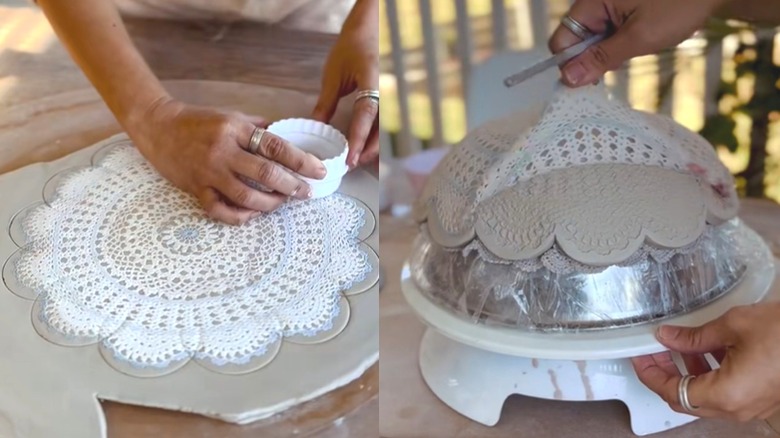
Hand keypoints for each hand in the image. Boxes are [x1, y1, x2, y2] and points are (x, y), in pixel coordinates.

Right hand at [130, 98, 326, 224]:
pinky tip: (252, 215)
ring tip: (282, 202)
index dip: (301, 160)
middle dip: (291, 185)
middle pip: (265, 173)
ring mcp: (209, 172)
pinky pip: (220, 210)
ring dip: (270, 204)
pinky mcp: (196, 188)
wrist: (158, 127)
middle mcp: (223, 150)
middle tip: (305, 191)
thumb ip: (258, 127)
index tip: (318, 170)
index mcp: (235, 129)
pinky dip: (239, 216)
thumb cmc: (197, 121)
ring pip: (246, 196)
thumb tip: (287, 136)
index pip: (275, 146)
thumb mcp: (231, 116)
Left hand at [312, 0, 378, 167]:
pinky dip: (375, 139)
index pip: (366, 114)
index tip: (350, 157)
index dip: (359, 138)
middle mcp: (386, 91)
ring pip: (385, 129)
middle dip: (368, 150)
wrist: (370, 30)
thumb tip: (316, 125)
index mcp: (372, 81)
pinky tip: (366, 149)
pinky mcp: (389, 101)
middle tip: (351, 165)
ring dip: (372, 147)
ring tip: (356, 161)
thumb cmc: (352, 47)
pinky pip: (384, 124)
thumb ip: (326, 102)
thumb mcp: (334, 74)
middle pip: (381, 128)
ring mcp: (390, 96)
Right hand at [549, 0, 727, 86]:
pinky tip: (638, 40)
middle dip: (591, 58)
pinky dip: (616, 43)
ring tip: (635, 47)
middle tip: (619, 62)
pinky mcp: (619, 9)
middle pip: (574, 40)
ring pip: (590, 39)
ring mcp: (606, 5)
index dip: (570, 63)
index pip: (561, 41)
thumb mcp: (639, 38)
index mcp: (591, 2)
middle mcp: (593, 1)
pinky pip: (605, 32)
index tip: (591, 79)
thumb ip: (601, 59)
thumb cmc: (678, 6)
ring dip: (606, 52)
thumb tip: (568, 79)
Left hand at [631, 303, 779, 420]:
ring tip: (677, 345)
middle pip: (686, 399)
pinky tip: (705, 349)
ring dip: (686, 373)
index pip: (672, 393)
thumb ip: (693, 336)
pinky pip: (725, 393)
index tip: (639, 356)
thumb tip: (666, 336)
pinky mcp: (761, 398)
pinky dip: (709, 374)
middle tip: (652, 351)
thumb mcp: (733, 326)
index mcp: (726, 395)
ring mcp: (751, 407)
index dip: (650, 374)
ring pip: (705, 397)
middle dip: (664, 375)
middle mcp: (736, 409)